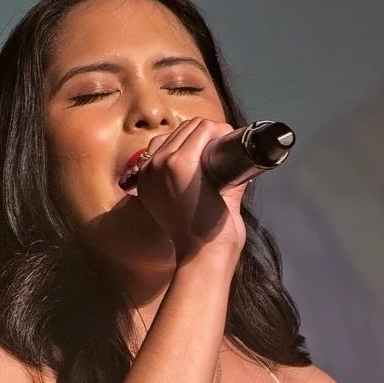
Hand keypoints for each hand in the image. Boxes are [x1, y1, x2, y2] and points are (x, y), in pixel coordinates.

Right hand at [122, 117, 257, 263]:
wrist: (205, 255)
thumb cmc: (204, 239)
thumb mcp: (197, 205)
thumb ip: (211, 182)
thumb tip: (236, 164)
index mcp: (147, 181)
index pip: (169, 143)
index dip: (196, 142)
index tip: (215, 153)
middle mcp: (149, 170)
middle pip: (182, 130)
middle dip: (207, 136)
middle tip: (228, 152)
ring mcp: (162, 164)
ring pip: (194, 127)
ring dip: (215, 132)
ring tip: (230, 149)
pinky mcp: (179, 163)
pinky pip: (203, 131)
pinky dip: (221, 131)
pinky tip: (231, 141)